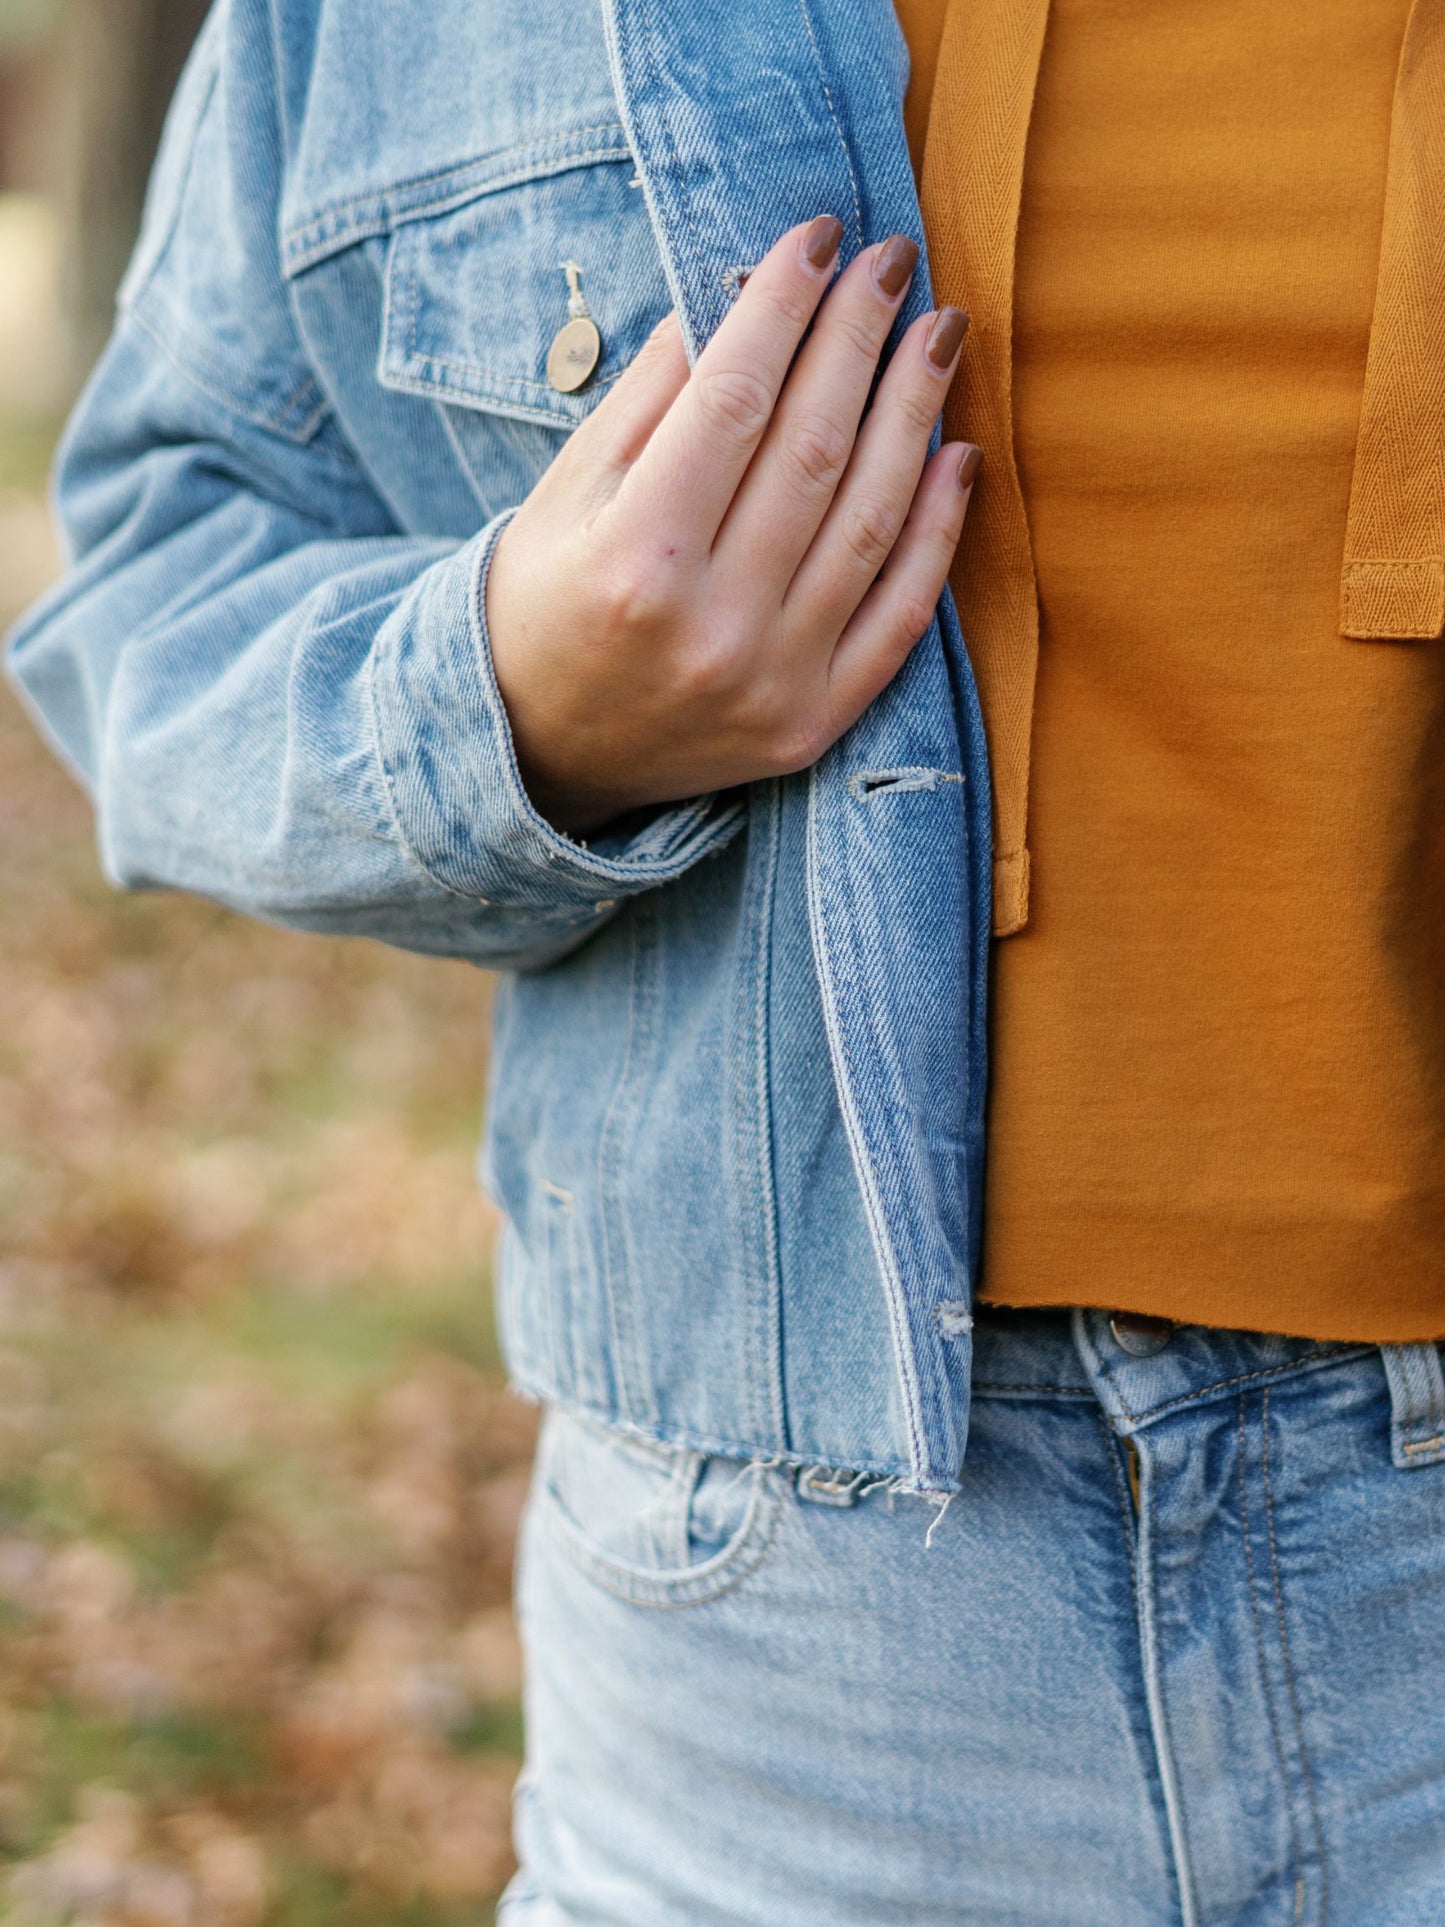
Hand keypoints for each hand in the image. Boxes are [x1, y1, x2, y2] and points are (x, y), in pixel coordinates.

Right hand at [485, 214, 978, 833]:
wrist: (540, 751)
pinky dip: (938, 531)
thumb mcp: (569, 491)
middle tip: (893, 261)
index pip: (733, 401)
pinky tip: (957, 454)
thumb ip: (656, 397)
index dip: (785, 306)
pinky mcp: (813, 724)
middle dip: (860, 338)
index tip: (820, 235)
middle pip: (813, 450)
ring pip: (870, 522)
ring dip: (915, 414)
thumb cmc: (549, 600)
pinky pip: (900, 616)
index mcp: (636, 560)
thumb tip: (746, 291)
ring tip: (938, 335)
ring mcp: (771, 683)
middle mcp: (711, 627)